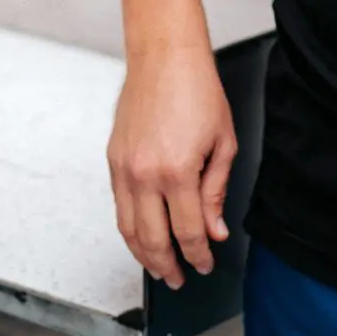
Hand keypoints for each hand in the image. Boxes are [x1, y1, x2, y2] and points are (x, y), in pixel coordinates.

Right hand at [107, 44, 236, 289]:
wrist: (164, 57)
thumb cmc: (197, 90)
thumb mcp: (223, 143)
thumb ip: (216, 191)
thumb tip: (215, 229)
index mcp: (177, 171)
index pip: (188, 231)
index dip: (198, 254)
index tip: (205, 264)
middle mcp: (145, 174)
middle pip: (153, 239)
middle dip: (168, 265)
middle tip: (179, 278)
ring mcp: (124, 168)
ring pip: (129, 229)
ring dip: (144, 255)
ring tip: (159, 268)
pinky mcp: (113, 160)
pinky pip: (119, 206)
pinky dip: (129, 229)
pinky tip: (141, 236)